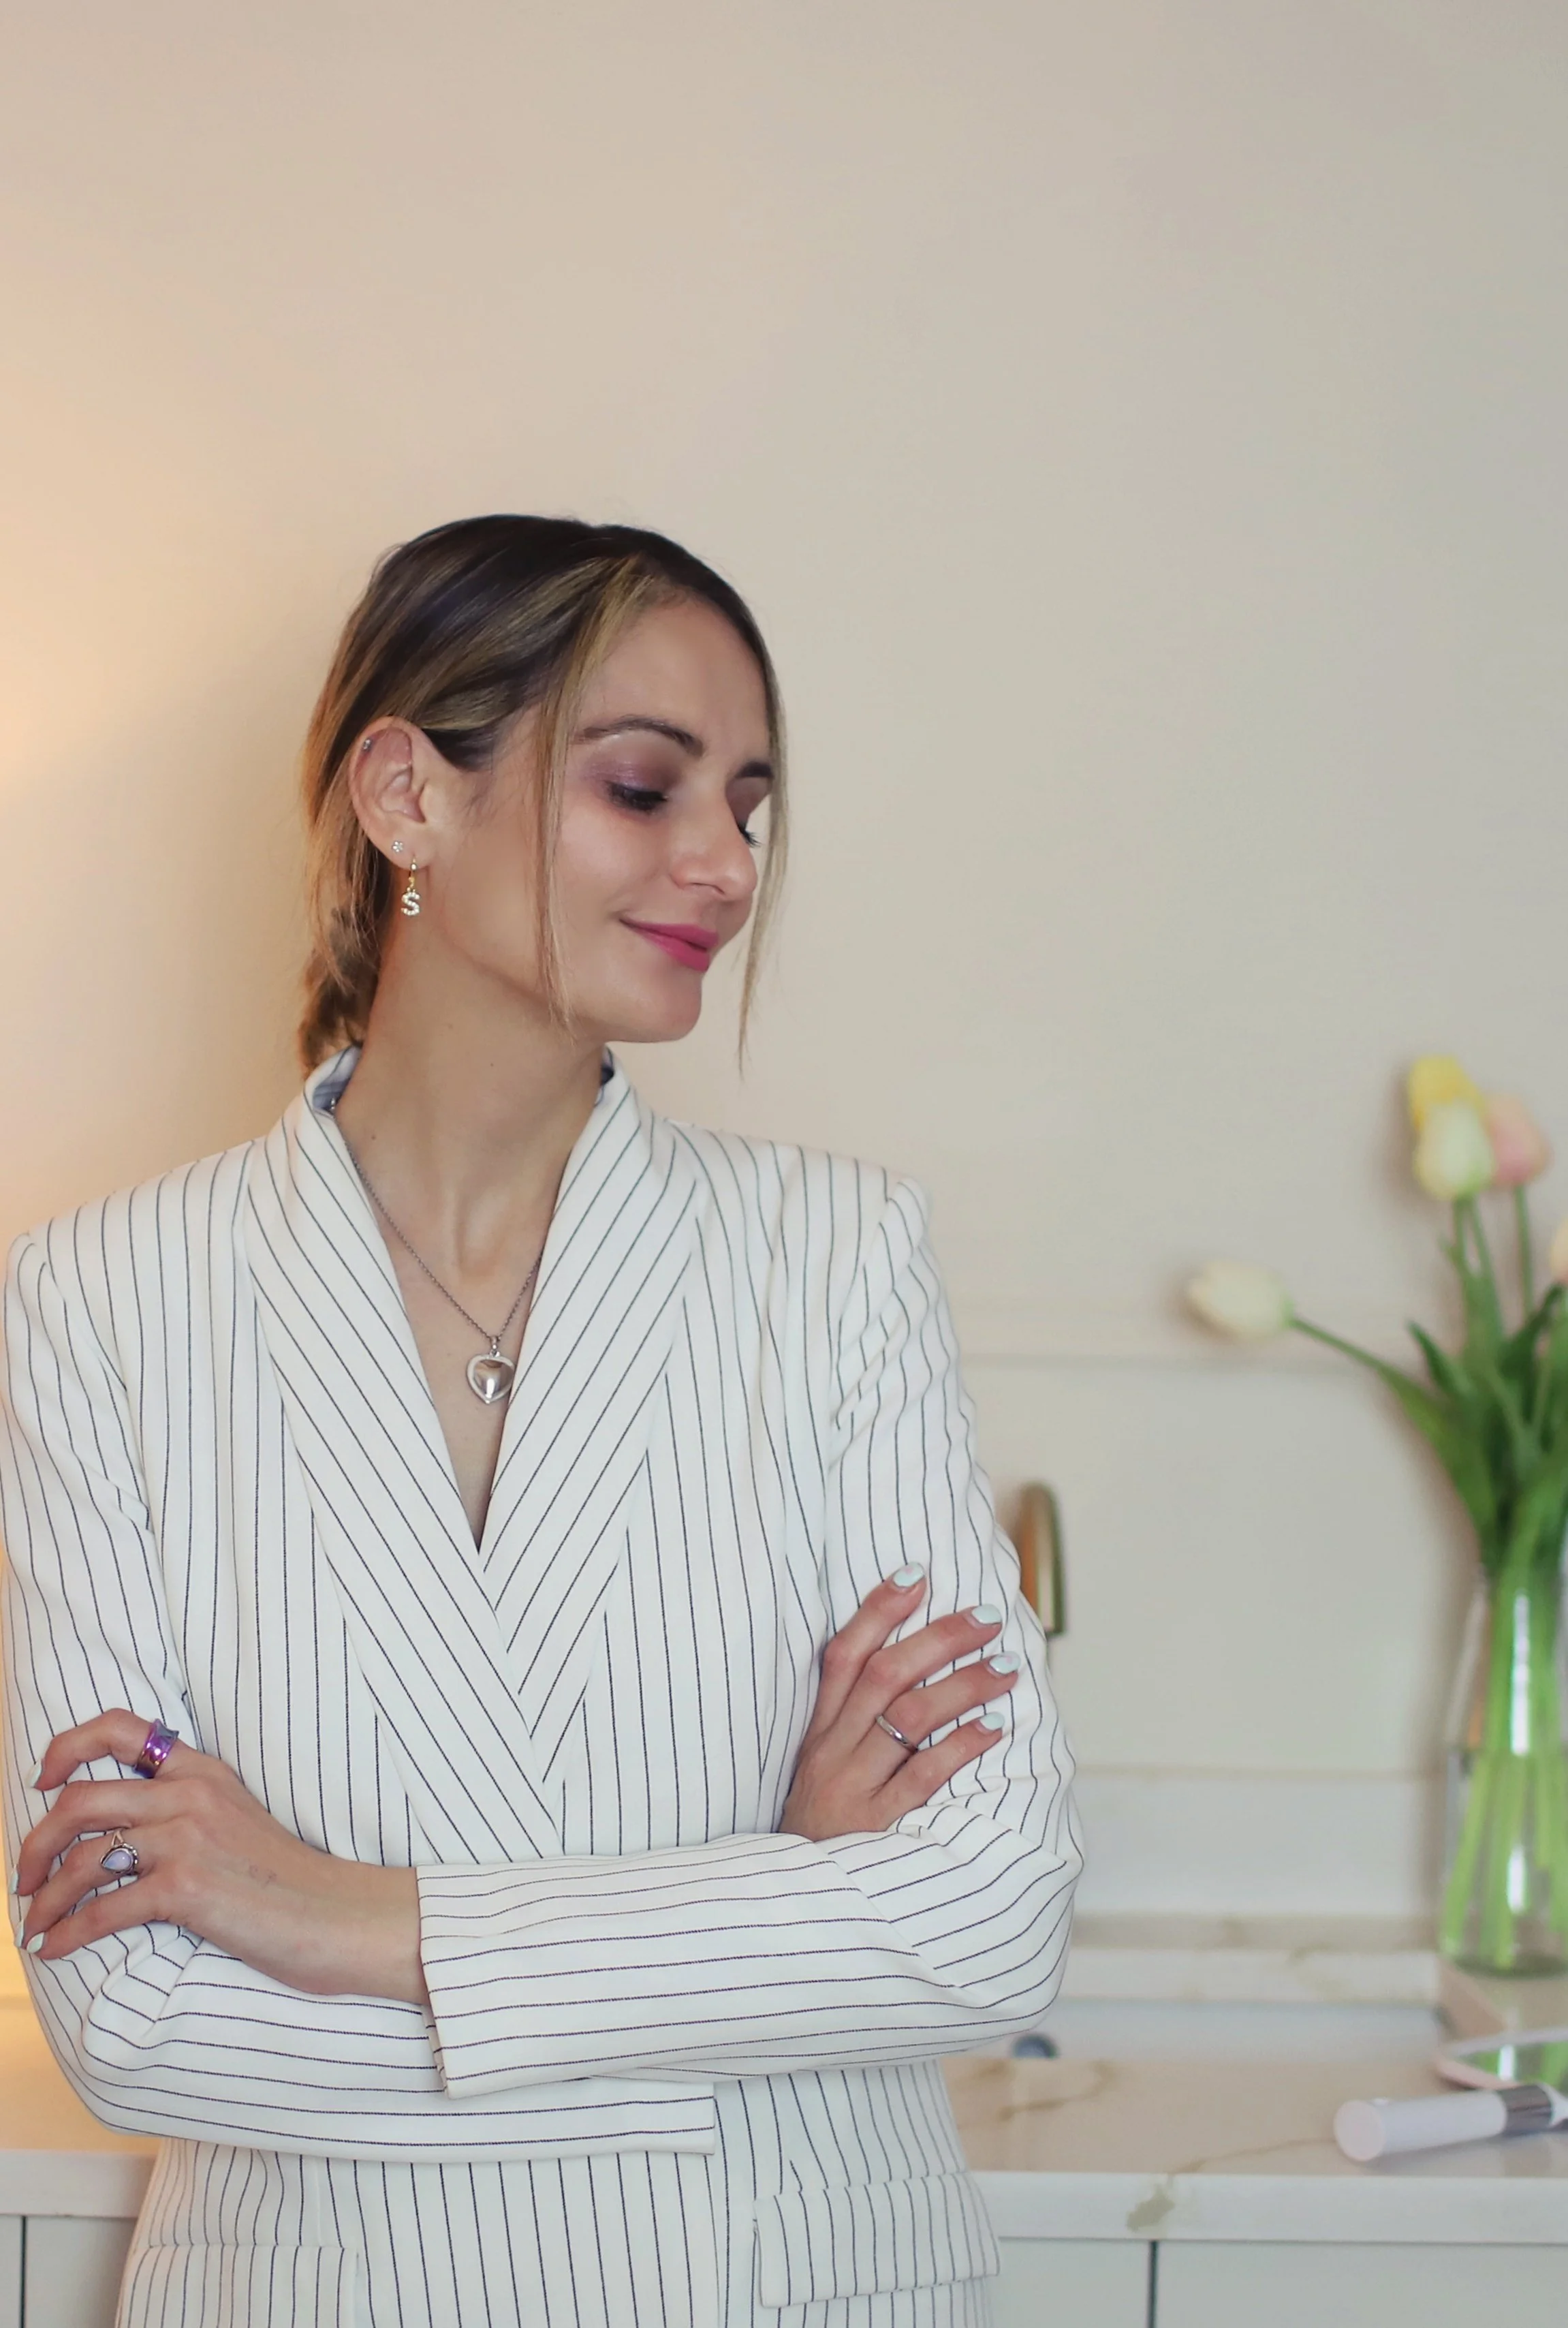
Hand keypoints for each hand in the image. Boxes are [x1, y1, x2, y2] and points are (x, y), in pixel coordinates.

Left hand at [15, 1711, 427, 2005]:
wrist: (336, 1916)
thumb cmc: (286, 1879)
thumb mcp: (236, 1821)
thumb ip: (184, 1810)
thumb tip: (117, 1833)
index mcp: (202, 1770)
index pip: (119, 1727)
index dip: (67, 1747)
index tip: (43, 1781)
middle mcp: (190, 1793)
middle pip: (80, 1800)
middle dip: (35, 1843)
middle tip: (24, 1878)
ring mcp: (188, 1837)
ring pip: (84, 1856)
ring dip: (46, 1897)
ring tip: (35, 1924)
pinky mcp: (187, 1886)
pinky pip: (103, 1909)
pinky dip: (68, 1933)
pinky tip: (56, 1947)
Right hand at [779, 1570, 1016, 1842]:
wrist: (792, 1906)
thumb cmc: (823, 1832)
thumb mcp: (821, 1772)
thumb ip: (853, 1726)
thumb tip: (913, 1672)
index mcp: (818, 1732)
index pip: (843, 1655)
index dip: (877, 1610)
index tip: (916, 1576)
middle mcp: (831, 1752)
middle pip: (885, 1674)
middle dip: (939, 1638)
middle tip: (985, 1618)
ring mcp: (852, 1787)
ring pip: (909, 1716)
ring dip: (963, 1684)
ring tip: (1005, 1668)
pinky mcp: (876, 1827)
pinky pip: (924, 1775)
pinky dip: (961, 1745)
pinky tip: (993, 1727)